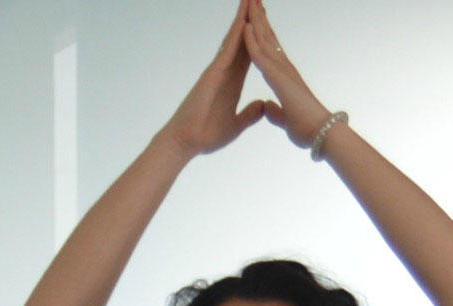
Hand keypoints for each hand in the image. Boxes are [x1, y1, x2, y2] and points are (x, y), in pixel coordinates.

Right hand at [163, 4, 273, 157]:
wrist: (187, 143)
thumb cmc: (205, 137)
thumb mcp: (235, 125)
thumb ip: (249, 115)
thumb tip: (262, 106)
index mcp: (233, 83)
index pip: (249, 54)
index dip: (258, 37)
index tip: (265, 21)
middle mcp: (226, 71)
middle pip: (243, 39)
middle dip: (251, 19)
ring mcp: (219, 69)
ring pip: (235, 38)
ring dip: (244, 17)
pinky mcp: (213, 72)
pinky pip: (228, 47)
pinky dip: (237, 32)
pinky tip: (244, 17)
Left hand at [243, 0, 330, 149]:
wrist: (320, 135)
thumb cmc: (307, 128)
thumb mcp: (284, 118)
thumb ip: (275, 110)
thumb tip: (267, 107)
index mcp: (283, 77)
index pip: (270, 50)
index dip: (261, 34)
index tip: (253, 20)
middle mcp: (284, 67)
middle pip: (267, 37)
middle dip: (258, 18)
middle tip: (252, 0)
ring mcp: (282, 70)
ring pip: (264, 39)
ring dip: (254, 20)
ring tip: (248, 2)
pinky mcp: (279, 77)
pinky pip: (261, 55)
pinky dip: (252, 41)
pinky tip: (244, 27)